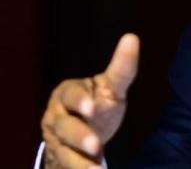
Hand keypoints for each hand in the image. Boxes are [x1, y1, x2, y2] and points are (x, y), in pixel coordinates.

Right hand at [41, 34, 139, 168]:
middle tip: (95, 146)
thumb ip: (122, 68)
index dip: (79, 101)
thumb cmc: (98, 104)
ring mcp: (56, 139)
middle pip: (65, 126)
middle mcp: (57, 116)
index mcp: (68, 93)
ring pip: (64, 150)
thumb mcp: (111, 87)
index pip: (70, 94)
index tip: (92, 107)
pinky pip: (67, 165)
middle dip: (80, 136)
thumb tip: (132, 37)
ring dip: (78, 162)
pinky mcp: (60, 157)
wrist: (83, 133)